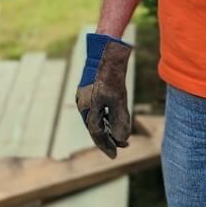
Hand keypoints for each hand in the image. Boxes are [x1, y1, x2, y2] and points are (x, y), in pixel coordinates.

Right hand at [75, 33, 131, 158]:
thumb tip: (121, 140)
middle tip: (122, 146)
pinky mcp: (90, 89)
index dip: (106, 146)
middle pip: (95, 127)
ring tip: (120, 135)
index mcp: (88, 108)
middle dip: (108, 138)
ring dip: (108, 127)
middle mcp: (83, 104)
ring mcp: (85, 96)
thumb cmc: (111, 75)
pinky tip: (114, 118)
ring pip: (96, 118)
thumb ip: (119, 121)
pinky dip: (106, 116)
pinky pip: (97, 109)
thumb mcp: (118, 100)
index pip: (96, 134)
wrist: (106, 50)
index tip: (115, 155)